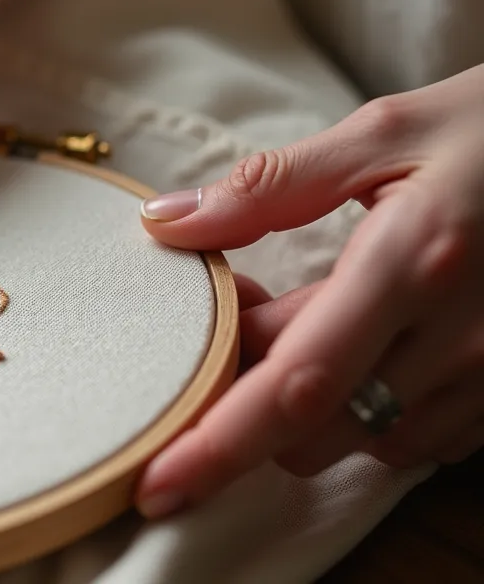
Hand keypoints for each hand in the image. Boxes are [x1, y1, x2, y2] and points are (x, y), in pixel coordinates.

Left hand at [134, 63, 483, 517]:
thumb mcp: (384, 132)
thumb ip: (269, 186)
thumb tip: (165, 222)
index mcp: (414, 265)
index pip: (295, 386)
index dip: (219, 443)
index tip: (156, 478)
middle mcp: (458, 340)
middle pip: (314, 431)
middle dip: (249, 397)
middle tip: (244, 314)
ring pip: (362, 441)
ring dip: (310, 403)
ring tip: (310, 317)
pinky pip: (416, 435)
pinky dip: (366, 407)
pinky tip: (367, 344)